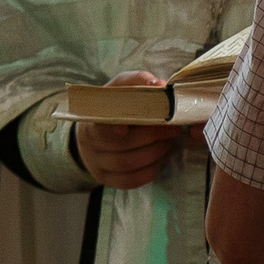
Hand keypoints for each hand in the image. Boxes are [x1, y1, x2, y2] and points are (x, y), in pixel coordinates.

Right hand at [74, 70, 192, 188]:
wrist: (91, 131)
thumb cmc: (109, 106)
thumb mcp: (118, 87)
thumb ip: (137, 82)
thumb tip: (160, 85)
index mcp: (90, 121)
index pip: (102, 128)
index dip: (117, 128)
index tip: (134, 125)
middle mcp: (89, 146)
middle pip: (123, 146)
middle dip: (153, 137)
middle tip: (173, 128)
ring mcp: (97, 166)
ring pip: (129, 165)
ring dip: (155, 153)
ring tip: (169, 142)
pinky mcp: (106, 180)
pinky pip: (130, 181)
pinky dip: (149, 170)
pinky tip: (159, 159)